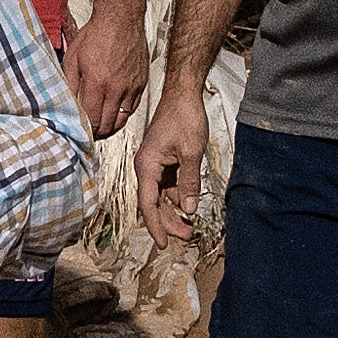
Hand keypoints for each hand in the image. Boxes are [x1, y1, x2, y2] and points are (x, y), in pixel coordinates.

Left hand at [68, 13, 147, 141]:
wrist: (120, 19)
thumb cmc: (96, 35)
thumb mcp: (73, 59)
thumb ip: (70, 85)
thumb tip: (69, 105)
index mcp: (97, 83)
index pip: (92, 120)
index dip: (85, 130)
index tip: (81, 132)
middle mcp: (116, 88)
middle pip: (108, 125)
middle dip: (97, 133)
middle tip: (90, 134)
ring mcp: (131, 86)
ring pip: (122, 120)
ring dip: (111, 127)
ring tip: (102, 128)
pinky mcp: (141, 83)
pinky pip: (133, 107)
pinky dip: (123, 114)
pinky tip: (115, 113)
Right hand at [138, 81, 212, 237]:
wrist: (183, 93)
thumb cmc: (185, 117)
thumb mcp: (191, 152)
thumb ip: (189, 182)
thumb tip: (188, 209)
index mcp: (147, 166)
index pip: (148, 204)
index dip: (156, 226)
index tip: (163, 244)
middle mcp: (145, 167)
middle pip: (152, 203)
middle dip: (167, 222)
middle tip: (186, 236)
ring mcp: (153, 164)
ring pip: (160, 196)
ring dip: (173, 211)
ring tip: (189, 227)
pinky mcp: (162, 160)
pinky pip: (166, 185)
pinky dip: (176, 197)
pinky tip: (187, 205)